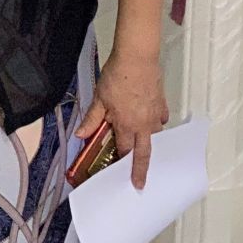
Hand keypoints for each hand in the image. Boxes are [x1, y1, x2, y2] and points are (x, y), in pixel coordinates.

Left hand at [79, 48, 168, 188]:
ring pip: (154, 137)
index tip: (117, 170)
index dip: (120, 160)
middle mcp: (143, 125)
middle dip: (141, 171)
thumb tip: (80, 135)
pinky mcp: (162, 104)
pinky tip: (152, 122)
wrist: (137, 59)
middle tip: (140, 184)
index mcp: (126, 125)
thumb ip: (92, 119)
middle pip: (144, 153)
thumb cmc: (117, 76)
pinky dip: (157, 124)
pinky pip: (161, 120)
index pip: (124, 150)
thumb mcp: (99, 98)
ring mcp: (155, 115)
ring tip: (145, 150)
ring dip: (149, 145)